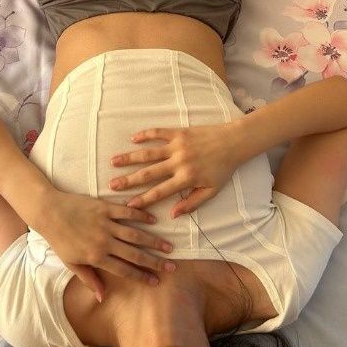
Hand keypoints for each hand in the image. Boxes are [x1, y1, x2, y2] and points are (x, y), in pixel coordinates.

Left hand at [37, 190, 175, 301]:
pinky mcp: (104, 208)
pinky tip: (153, 221)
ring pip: (135, 234)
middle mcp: (104, 242)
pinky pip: (126, 212)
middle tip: (172, 267)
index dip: (141, 276)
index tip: (156, 282)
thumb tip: (103, 297)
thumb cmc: (59, 240)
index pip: (124, 270)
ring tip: (169, 247)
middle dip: (155, 262)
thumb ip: (89, 279)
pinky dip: (141, 216)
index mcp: (96, 258)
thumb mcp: (72, 263)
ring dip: (153, 241)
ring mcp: (105, 224)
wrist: (49, 212)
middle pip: (134, 254)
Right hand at [108, 122, 245, 217]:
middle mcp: (178, 162)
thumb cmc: (223, 169)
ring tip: (114, 161)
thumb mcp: (211, 191)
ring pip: (149, 153)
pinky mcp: (179, 132)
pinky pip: (158, 133)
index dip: (143, 200)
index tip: (128, 206)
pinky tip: (133, 139)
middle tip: (112, 185)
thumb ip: (192, 203)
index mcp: (186, 178)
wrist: (233, 142)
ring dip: (130, 157)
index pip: (160, 192)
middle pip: (148, 173)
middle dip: (129, 180)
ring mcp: (177, 146)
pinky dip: (145, 135)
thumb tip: (173, 214)